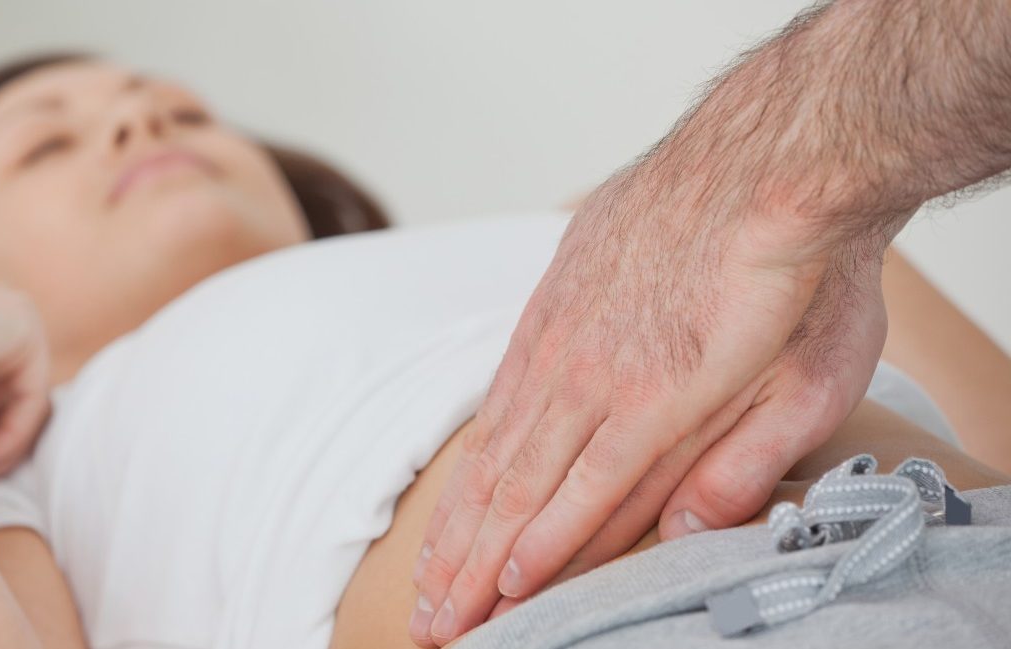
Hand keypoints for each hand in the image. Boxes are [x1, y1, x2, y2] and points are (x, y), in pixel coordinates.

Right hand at [409, 173, 885, 645]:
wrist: (772, 155)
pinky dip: (476, 451)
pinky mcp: (554, 302)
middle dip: (468, 568)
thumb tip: (683, 529)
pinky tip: (463, 485)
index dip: (529, 570)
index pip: (575, 507)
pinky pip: (501, 390)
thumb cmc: (808, 272)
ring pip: (495, 445)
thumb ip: (744, 461)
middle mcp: (591, 374)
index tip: (486, 621)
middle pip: (514, 488)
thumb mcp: (813, 380)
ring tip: (427, 576)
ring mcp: (563, 336)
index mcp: (655, 402)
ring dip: (458, 521)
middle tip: (431, 626)